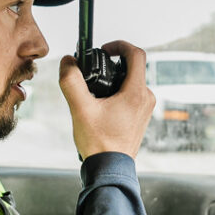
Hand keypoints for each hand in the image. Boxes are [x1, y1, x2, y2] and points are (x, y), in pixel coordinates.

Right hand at [59, 40, 154, 158]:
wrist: (110, 169)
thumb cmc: (99, 143)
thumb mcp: (80, 109)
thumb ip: (71, 81)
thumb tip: (68, 62)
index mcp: (136, 93)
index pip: (136, 54)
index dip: (119, 45)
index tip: (104, 49)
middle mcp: (146, 98)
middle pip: (133, 68)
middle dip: (112, 64)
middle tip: (92, 72)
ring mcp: (145, 108)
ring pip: (131, 82)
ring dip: (113, 80)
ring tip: (94, 92)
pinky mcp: (141, 117)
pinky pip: (131, 95)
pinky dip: (117, 92)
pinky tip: (101, 105)